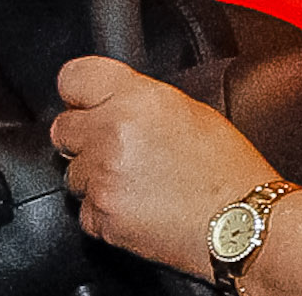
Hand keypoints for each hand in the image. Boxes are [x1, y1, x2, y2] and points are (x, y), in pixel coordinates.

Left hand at [51, 54, 275, 271]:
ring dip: (94, 176)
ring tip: (134, 181)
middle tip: (112, 146)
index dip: (79, 92)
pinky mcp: (103, 218)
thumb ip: (141, 100)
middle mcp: (112, 134)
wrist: (239, 223)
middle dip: (82, 136)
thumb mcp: (190, 110)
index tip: (84, 101)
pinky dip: (104, 209)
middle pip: (62, 128)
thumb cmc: (226, 169)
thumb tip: (116, 102)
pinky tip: (136, 205)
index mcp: (135, 99)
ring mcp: (103, 179)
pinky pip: (85, 209)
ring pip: (72, 173)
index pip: (73, 78)